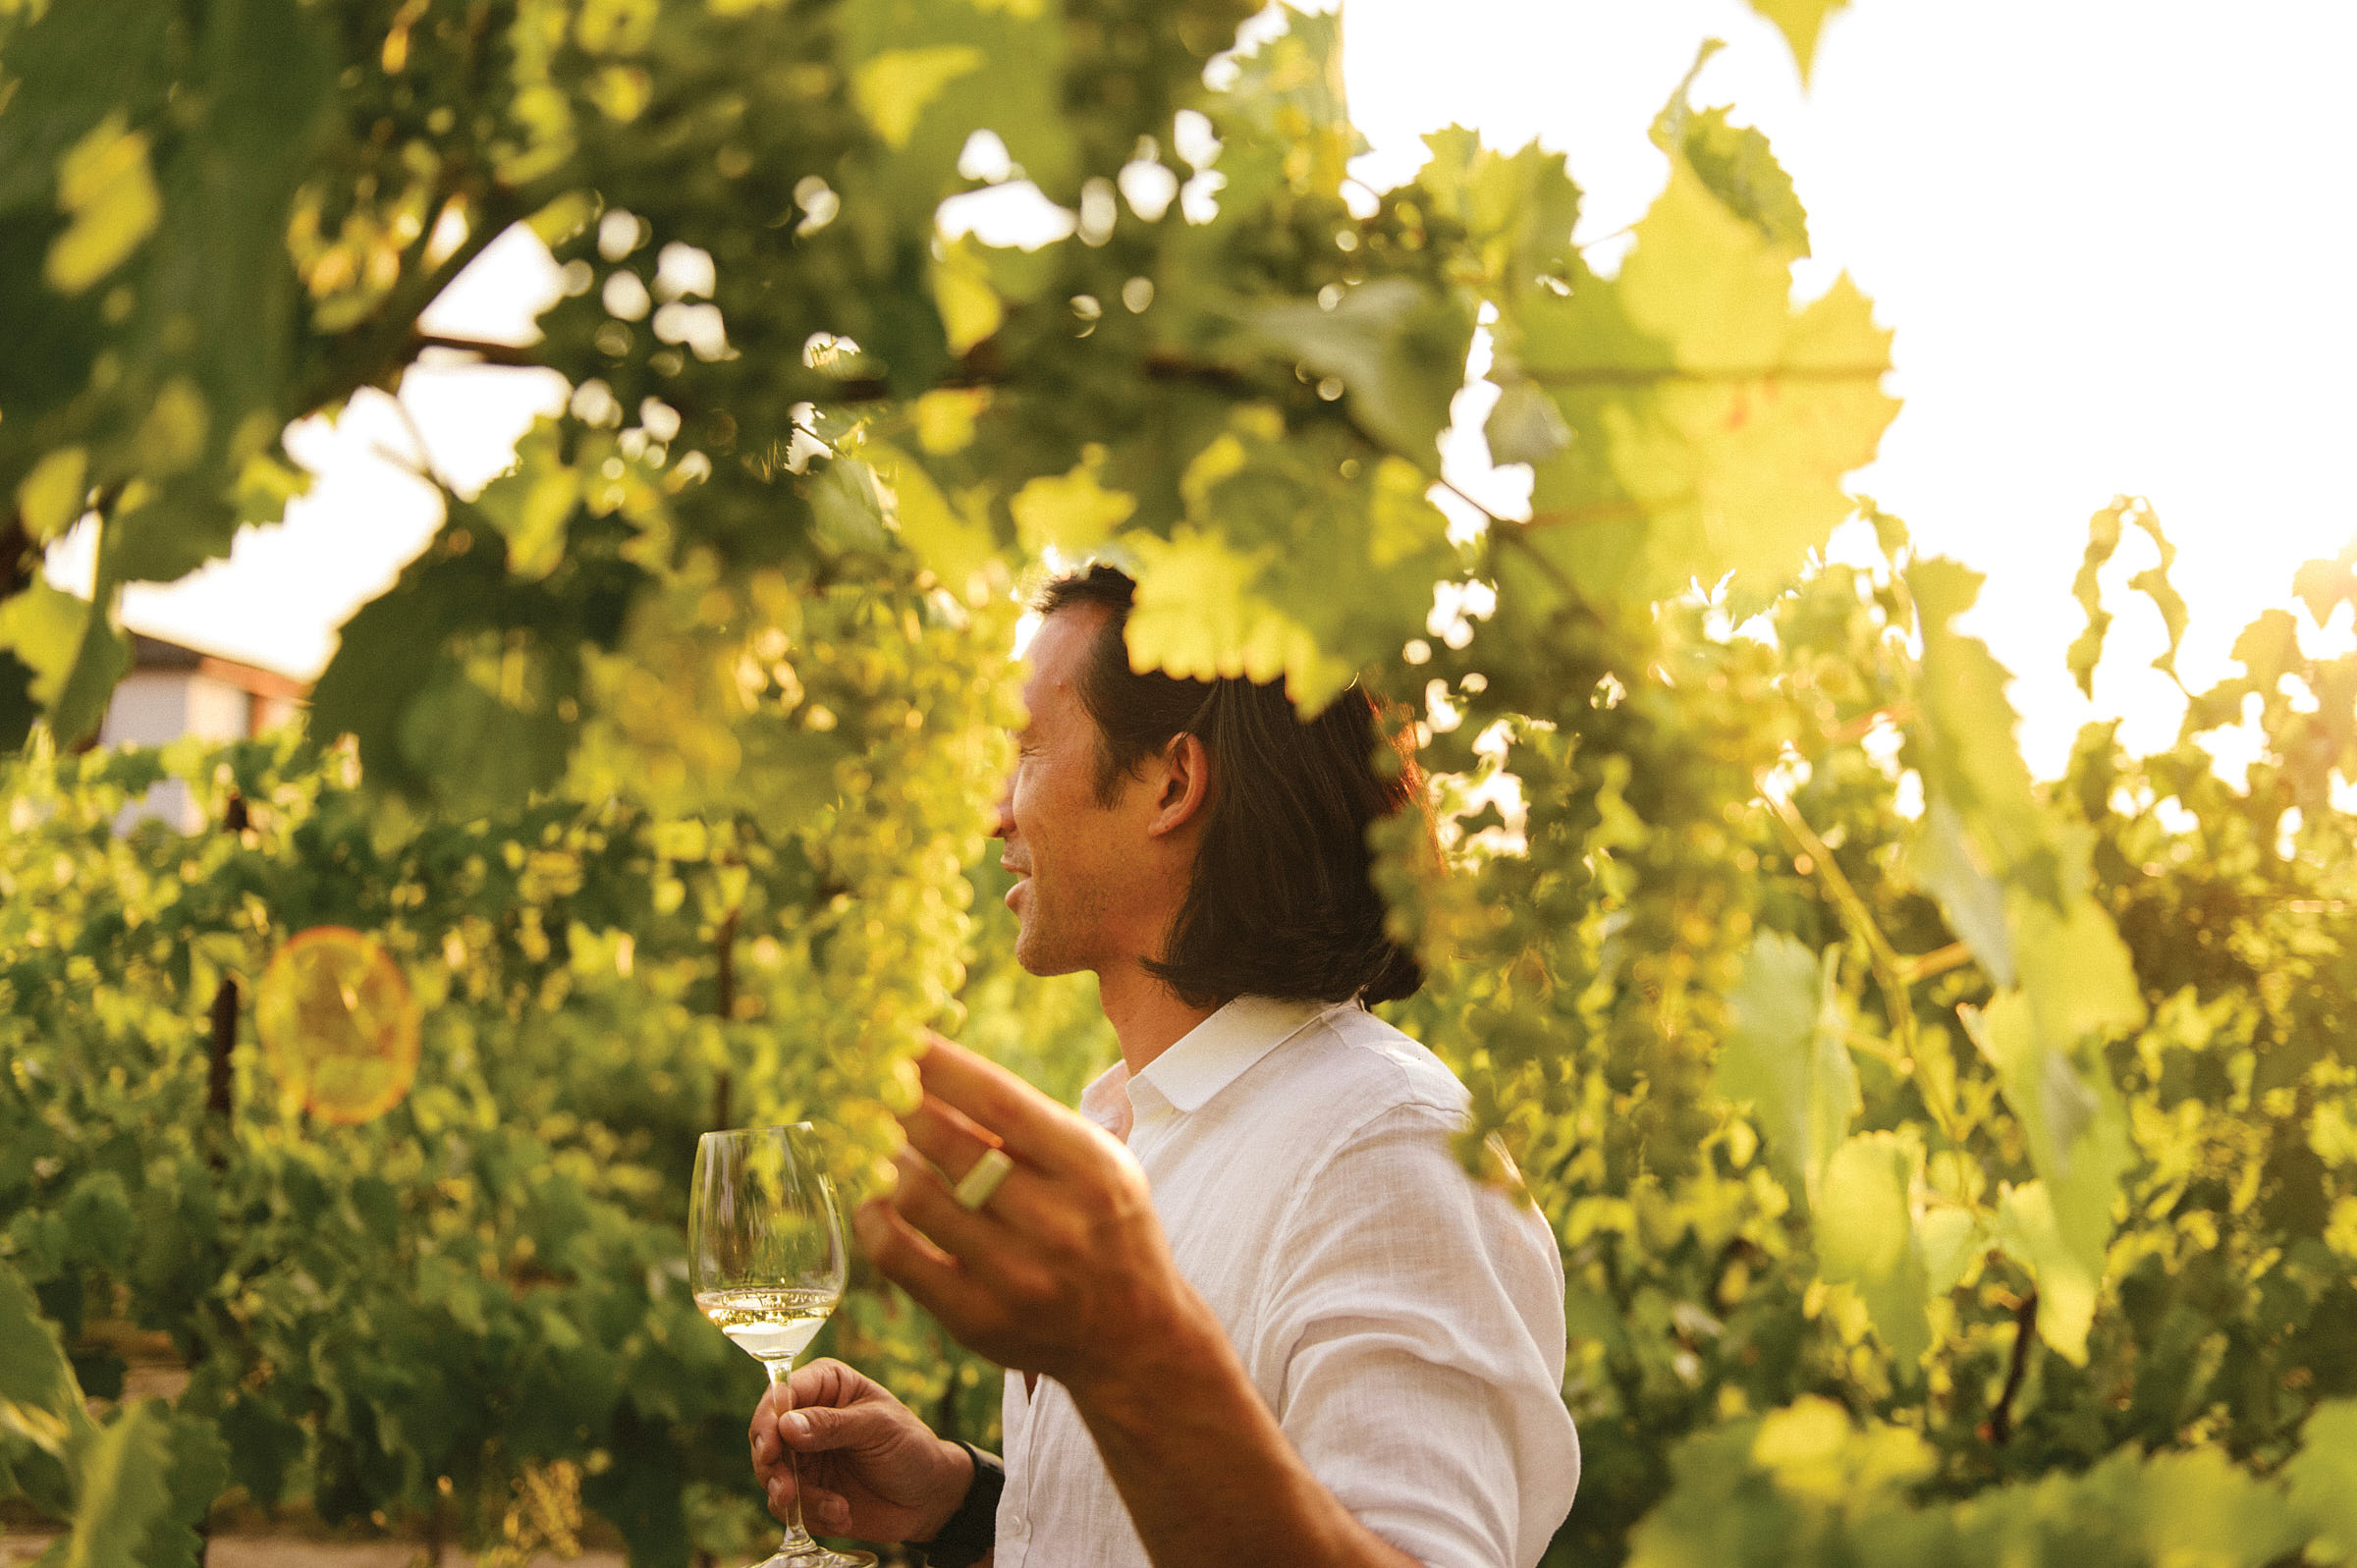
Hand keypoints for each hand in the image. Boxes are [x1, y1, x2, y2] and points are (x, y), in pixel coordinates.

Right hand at [748, 1357, 974, 1542]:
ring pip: (770, 1475)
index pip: (782, 1393)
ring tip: (835, 1508)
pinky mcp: (805, 1492)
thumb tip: (786, 1425)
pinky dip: (812, 1515)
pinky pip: (787, 1506)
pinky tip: (843, 1515)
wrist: (928, 1497)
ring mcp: (803, 1457)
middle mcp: (806, 1419)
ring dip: (795, 1498)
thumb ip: (833, 1425)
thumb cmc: (910, 1447)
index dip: (769, 1419)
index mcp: (826, 1386)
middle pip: (765, 1436)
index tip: (771, 1448)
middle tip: (786, 1491)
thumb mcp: (878, 1427)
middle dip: (772, 1467)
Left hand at [854, 1034, 1223, 1397]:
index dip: (941, 1064)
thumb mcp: (1098, 1165)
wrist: (1135, 1338)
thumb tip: (939, 1073)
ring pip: (914, 1195)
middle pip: (948, 1143)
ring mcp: (1015, 1277)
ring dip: (884, 1159)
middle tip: (875, 1087)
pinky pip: (897, 1257)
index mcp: (1092, 1169)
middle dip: (899, 1104)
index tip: (901, 1037)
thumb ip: (1032, 1127)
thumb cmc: (1108, 1229)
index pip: (1001, 1100)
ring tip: (880, 1143)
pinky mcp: (977, 1320)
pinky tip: (874, 1198)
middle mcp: (1057, 1222)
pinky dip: (873, 1219)